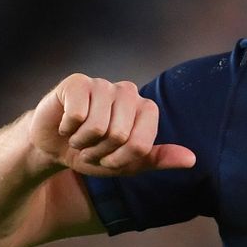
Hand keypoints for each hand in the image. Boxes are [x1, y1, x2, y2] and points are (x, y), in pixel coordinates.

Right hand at [29, 73, 195, 176]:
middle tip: (91, 147)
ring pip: (97, 127)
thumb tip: (191, 160)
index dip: (120, 160)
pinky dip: (68, 129)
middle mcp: (129, 91)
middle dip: (99, 152)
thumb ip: (159, 159)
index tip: (110, 158)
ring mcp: (103, 84)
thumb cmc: (95, 153)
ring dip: (82, 143)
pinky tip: (66, 125)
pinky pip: (77, 115)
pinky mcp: (77, 82)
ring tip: (79, 137)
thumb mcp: (128, 164)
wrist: (55, 146)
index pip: (140, 144)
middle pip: (119, 135)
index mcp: (146, 109)